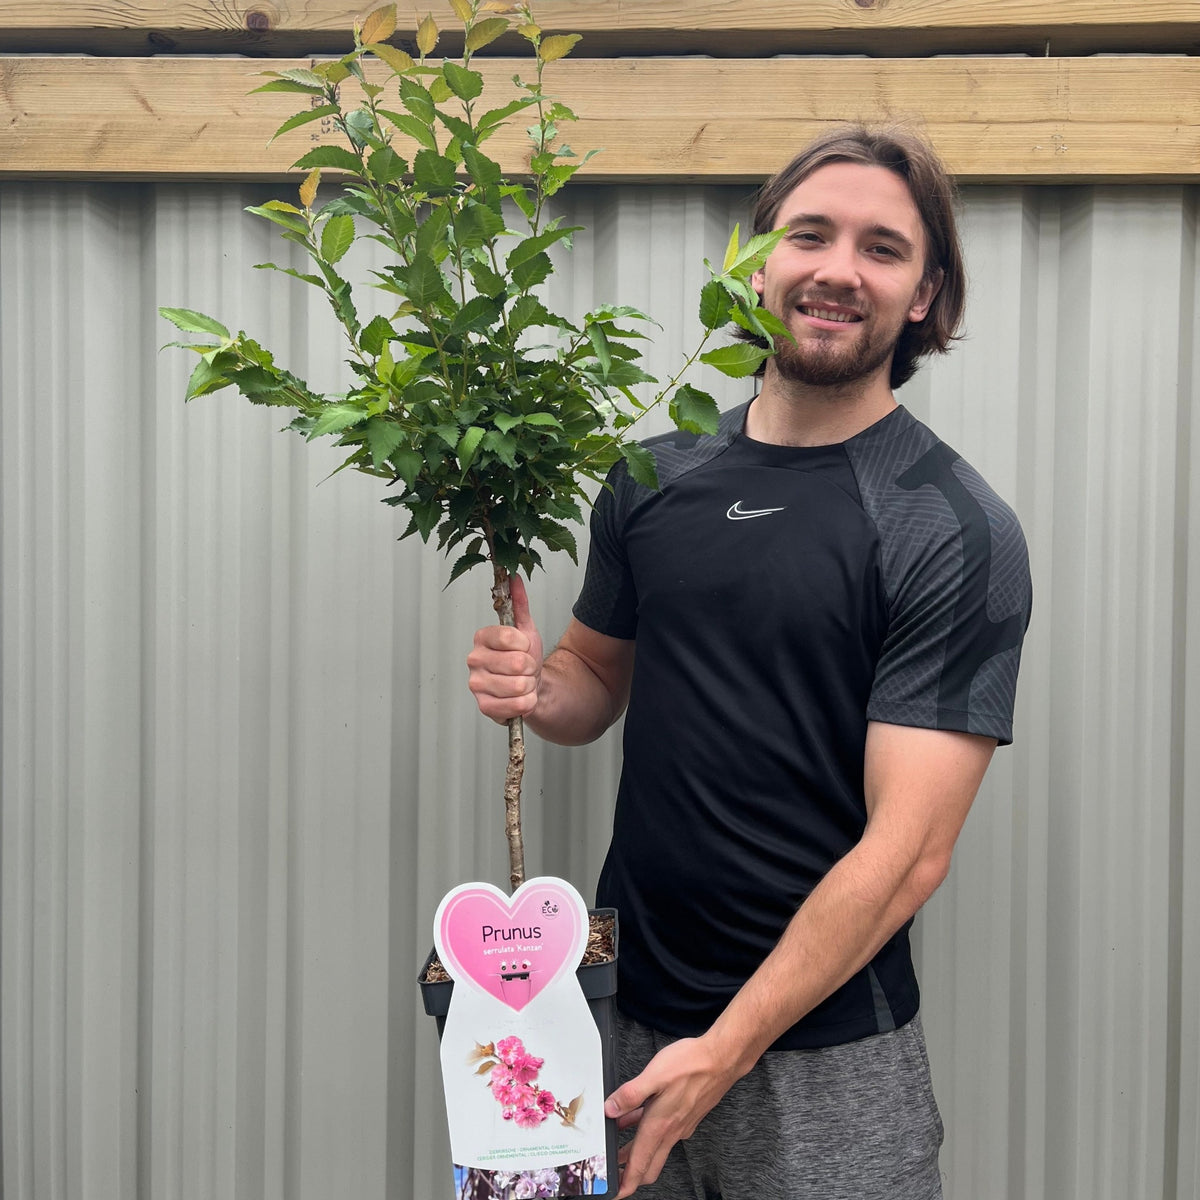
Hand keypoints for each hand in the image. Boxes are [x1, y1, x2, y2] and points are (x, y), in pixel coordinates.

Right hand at [466, 573, 544, 723]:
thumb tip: (514, 577)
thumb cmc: (525, 657)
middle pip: (517, 663)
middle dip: (530, 667)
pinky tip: (519, 697)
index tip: (524, 647)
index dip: (525, 644)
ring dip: (529, 685)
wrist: (530, 686)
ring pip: (519, 685)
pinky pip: (516, 705)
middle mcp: (474, 659)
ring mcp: (476, 684)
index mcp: (482, 638)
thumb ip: (519, 603)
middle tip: (525, 668)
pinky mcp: (483, 707)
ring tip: (522, 682)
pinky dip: (526, 703)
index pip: (510, 637)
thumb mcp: (526, 629)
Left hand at [604, 1036, 740, 1197]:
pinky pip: (665, 1134)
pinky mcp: (688, 1116)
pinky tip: (641, 1116)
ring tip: (620, 1145)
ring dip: (638, 1152)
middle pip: (649, 1166)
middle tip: (614, 1171)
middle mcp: (672, 1131)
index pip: (639, 1165)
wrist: (722, 1059)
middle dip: (630, 1174)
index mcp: (660, 1126)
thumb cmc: (691, 1064)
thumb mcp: (654, 1075)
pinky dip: (650, 1133)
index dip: (625, 1184)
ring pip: (657, 1149)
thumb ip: (630, 1094)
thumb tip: (610, 1109)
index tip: (614, 1192)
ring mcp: (682, 1126)